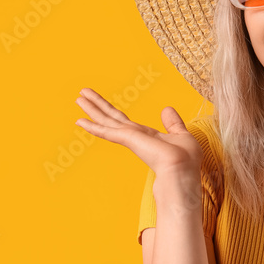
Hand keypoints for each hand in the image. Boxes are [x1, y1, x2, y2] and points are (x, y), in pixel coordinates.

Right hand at [73, 88, 201, 176]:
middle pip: (111, 117)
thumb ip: (173, 123)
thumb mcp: (181, 135)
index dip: (111, 111)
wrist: (183, 170)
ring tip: (78, 98)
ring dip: (92, 108)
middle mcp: (135, 136)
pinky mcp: (128, 140)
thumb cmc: (185, 159)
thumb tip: (166, 109)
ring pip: (106, 120)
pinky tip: (80, 121)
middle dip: (96, 105)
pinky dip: (93, 126)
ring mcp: (130, 139)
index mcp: (146, 136)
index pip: (123, 121)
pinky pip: (107, 131)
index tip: (100, 103)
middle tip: (81, 94)